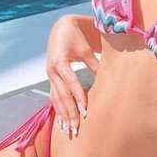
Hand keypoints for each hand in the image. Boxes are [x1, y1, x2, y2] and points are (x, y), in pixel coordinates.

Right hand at [46, 15, 99, 137]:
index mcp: (59, 62)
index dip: (78, 97)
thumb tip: (106, 79)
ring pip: (55, 98)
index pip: (70, 83)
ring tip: (68, 130)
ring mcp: (50, 75)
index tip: (85, 111)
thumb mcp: (86, 48)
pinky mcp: (51, 78)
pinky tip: (62, 120)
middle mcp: (52, 70)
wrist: (61, 26)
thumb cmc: (76, 35)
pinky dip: (58, 109)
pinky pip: (54, 96)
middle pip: (61, 95)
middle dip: (69, 112)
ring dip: (62, 115)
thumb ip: (94, 64)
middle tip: (76, 128)